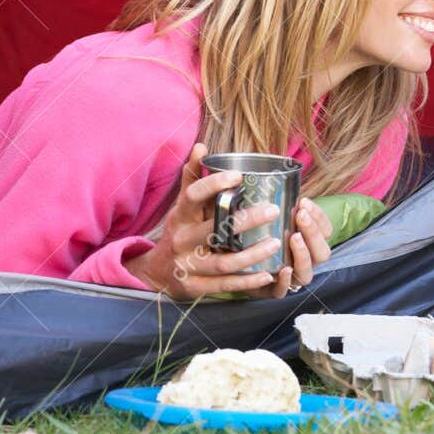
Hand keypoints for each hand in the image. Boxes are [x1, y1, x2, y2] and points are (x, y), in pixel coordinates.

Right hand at [126, 145, 331, 299]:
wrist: (156, 273)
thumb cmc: (180, 231)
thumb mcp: (182, 206)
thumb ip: (193, 178)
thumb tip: (202, 146)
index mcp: (181, 217)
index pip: (192, 196)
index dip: (213, 184)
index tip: (238, 175)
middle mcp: (183, 240)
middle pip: (214, 230)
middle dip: (245, 220)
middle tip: (273, 209)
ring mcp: (189, 266)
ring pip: (223, 261)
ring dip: (252, 254)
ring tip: (276, 242)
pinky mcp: (195, 288)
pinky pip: (225, 284)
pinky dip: (247, 281)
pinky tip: (268, 274)